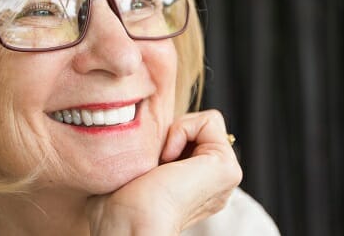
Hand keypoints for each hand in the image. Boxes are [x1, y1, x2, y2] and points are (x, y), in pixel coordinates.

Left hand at [87, 110, 241, 234]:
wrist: (126, 223)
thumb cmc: (116, 205)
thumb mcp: (131, 169)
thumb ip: (146, 151)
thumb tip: (135, 124)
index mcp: (194, 186)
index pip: (184, 137)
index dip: (161, 139)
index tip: (146, 165)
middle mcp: (212, 184)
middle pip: (196, 128)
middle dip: (169, 135)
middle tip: (153, 163)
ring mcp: (224, 178)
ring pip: (204, 123)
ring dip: (173, 134)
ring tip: (160, 163)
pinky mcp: (228, 169)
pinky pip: (209, 121)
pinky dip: (181, 131)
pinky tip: (167, 161)